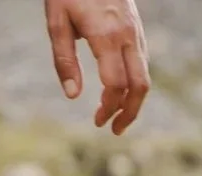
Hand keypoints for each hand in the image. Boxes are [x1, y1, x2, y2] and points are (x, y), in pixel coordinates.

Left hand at [44, 0, 149, 135]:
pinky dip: (134, 81)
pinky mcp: (137, 26)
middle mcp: (127, 35)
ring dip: (134, 99)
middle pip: (140, 85)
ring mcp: (136, 30)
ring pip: (145, 74)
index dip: (108, 108)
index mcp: (106, 35)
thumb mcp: (56, 21)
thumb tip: (73, 95)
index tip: (97, 121)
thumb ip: (64, 59)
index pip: (115, 85)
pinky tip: (119, 88)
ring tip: (117, 115)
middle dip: (130, 112)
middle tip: (115, 129)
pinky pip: (142, 60)